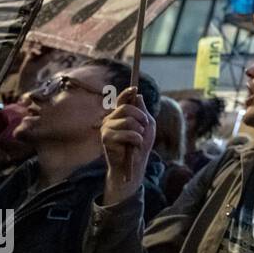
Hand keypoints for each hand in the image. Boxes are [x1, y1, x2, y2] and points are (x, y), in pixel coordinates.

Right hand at [101, 87, 155, 205]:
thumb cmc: (141, 144)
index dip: (127, 93)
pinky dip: (136, 139)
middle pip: (125, 108)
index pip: (121, 100)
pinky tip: (135, 145)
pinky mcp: (106, 139)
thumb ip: (143, 110)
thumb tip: (138, 95)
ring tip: (139, 139)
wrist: (135, 163)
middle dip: (140, 116)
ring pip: (128, 121)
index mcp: (119, 115)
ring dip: (139, 130)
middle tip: (145, 125)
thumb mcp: (147, 125)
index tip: (134, 88)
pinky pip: (127, 133)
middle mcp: (110, 119)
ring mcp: (106, 128)